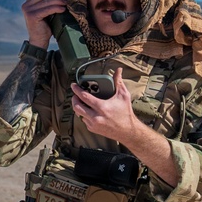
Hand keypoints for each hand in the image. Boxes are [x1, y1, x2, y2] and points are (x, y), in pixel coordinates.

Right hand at [21, 0, 65, 48]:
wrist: (39, 40)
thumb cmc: (44, 25)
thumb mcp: (44, 11)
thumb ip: (47, 1)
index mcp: (28, 2)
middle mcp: (26, 5)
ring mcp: (28, 11)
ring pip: (46, 1)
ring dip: (58, 0)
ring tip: (65, 2)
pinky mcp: (33, 17)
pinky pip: (47, 9)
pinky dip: (56, 8)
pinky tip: (62, 9)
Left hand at [72, 66, 179, 185]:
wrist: (128, 131)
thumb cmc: (126, 113)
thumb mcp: (123, 96)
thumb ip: (119, 82)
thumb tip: (118, 70)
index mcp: (102, 107)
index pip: (84, 97)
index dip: (77, 90)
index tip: (73, 85)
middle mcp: (96, 117)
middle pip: (77, 107)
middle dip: (74, 99)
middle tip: (75, 95)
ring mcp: (93, 124)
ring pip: (79, 114)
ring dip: (78, 107)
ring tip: (81, 101)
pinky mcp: (93, 129)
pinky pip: (83, 120)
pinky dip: (84, 114)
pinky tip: (89, 110)